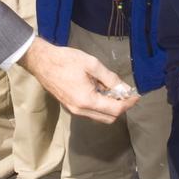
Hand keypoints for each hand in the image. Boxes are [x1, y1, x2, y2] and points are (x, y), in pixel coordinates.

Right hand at [20, 36, 138, 123]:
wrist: (42, 62)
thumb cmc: (66, 60)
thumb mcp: (92, 64)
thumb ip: (110, 78)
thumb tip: (124, 88)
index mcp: (87, 100)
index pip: (115, 109)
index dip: (128, 103)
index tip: (136, 95)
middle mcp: (80, 111)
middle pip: (109, 118)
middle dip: (120, 107)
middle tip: (125, 93)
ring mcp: (74, 111)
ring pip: (99, 117)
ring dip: (110, 107)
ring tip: (111, 89)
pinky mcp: (70, 107)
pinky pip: (90, 112)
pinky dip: (100, 105)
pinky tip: (99, 90)